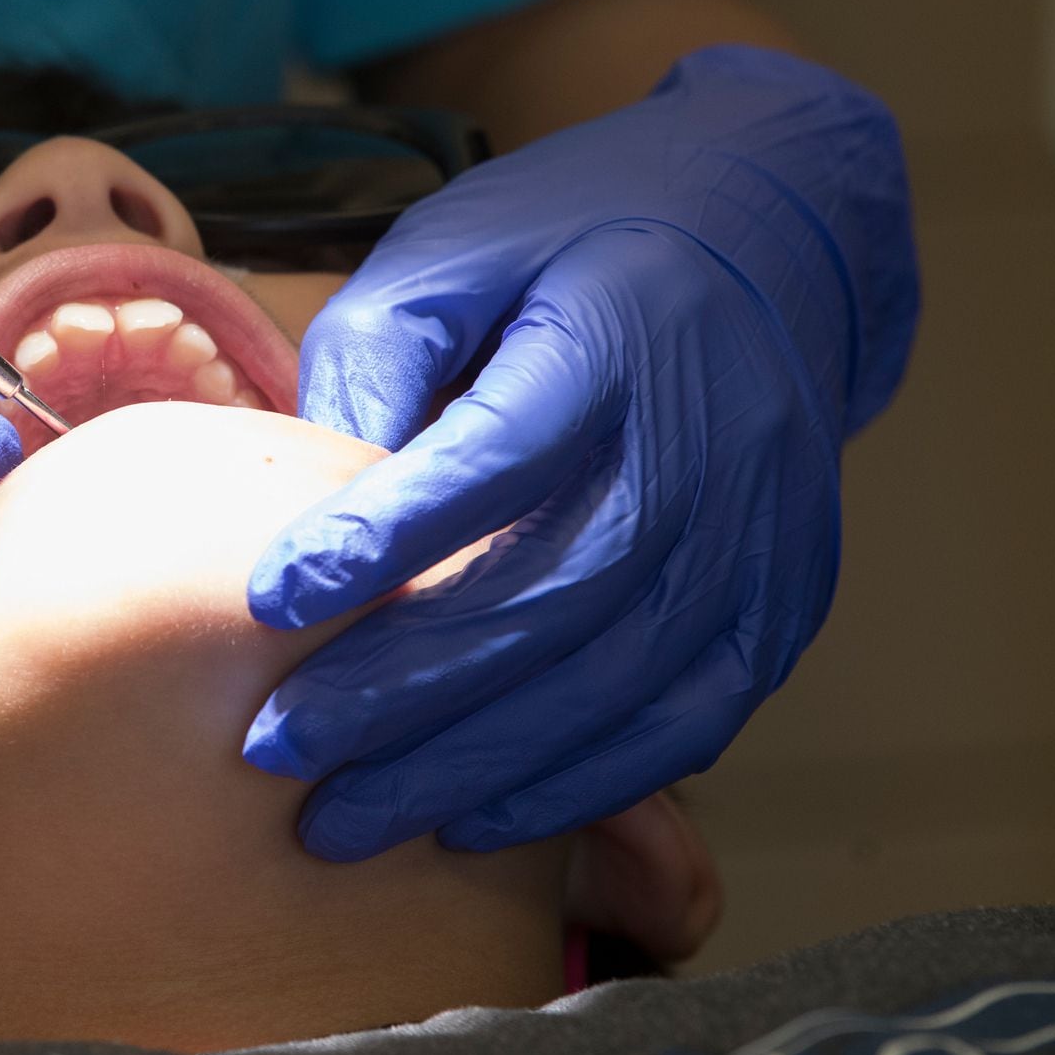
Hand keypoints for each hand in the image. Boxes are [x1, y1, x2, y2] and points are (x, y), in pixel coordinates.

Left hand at [246, 46, 916, 859]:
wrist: (769, 237)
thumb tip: (309, 512)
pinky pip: (685, 722)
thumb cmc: (571, 244)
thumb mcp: (451, 253)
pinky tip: (473, 818)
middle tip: (276, 748)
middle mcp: (706, 444)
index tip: (270, 601)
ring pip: (610, 681)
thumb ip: (374, 365)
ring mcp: (760, 534)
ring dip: (469, 765)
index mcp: (614, 337)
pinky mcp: (784, 601)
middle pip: (548, 594)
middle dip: (400, 690)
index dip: (382, 538)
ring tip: (345, 815)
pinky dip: (577, 784)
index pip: (494, 458)